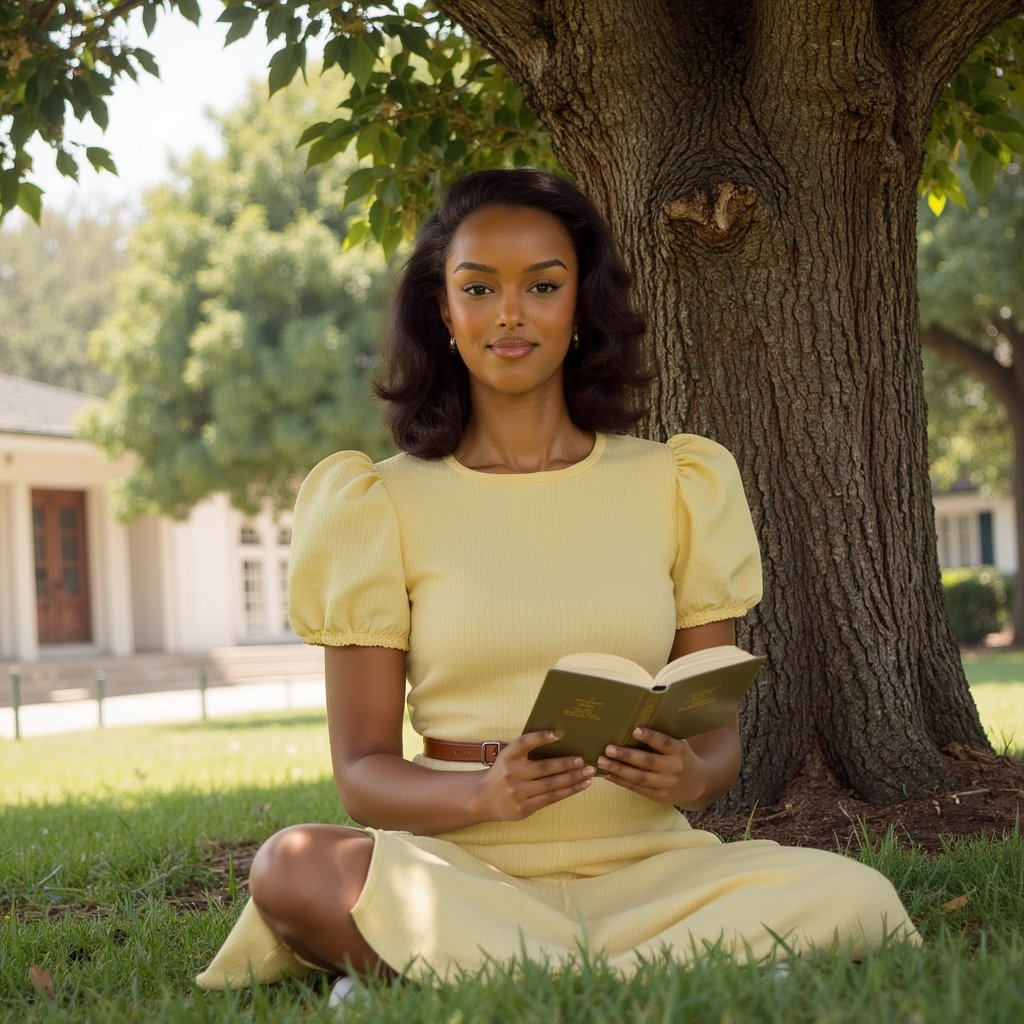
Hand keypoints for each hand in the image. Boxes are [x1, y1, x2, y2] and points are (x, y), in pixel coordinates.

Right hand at [478, 731, 593, 820]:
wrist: (484, 798)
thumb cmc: (503, 772)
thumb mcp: (508, 757)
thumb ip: (527, 750)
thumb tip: (559, 739)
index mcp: (508, 756)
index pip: (524, 743)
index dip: (540, 737)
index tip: (558, 733)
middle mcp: (512, 773)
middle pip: (544, 767)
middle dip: (567, 764)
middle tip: (584, 760)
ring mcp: (518, 792)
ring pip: (551, 785)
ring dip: (573, 779)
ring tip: (588, 773)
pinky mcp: (524, 807)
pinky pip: (551, 798)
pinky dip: (568, 791)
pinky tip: (580, 786)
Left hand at [597, 728, 706, 805]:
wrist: (697, 783)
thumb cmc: (681, 756)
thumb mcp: (678, 744)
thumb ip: (661, 738)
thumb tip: (632, 724)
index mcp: (679, 751)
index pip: (665, 743)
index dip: (650, 737)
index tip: (634, 730)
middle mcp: (674, 768)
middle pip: (648, 762)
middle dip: (626, 755)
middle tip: (608, 749)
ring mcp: (666, 784)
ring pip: (640, 778)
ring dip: (619, 770)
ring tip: (602, 762)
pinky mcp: (658, 796)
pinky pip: (637, 789)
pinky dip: (621, 781)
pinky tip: (608, 775)